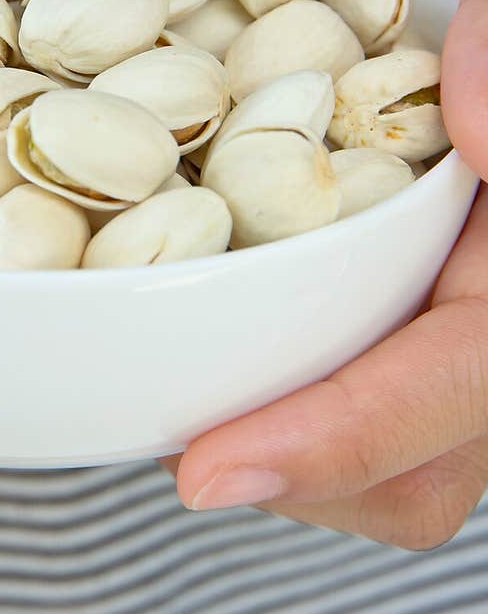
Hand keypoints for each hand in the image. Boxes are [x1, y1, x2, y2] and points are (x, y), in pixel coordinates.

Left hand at [172, 0, 487, 548]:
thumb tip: (485, 139)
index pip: (469, 373)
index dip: (347, 433)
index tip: (205, 474)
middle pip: (422, 455)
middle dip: (298, 468)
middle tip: (166, 446)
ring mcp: (442, 265)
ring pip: (375, 426)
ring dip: (270, 432)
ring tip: (159, 392)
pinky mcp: (385, 244)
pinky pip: (329, 346)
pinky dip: (257, 361)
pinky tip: (167, 307)